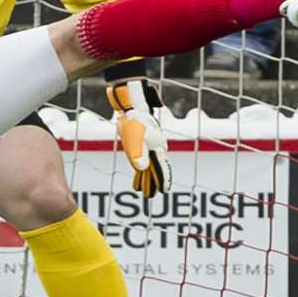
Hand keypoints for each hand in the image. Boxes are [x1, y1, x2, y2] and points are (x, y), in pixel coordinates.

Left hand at [106, 79, 171, 197]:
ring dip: (147, 175)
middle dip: (154, 181)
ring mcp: (150, 142)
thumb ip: (138, 154)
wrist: (132, 102)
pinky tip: (138, 167)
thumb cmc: (134, 119)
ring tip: (142, 187)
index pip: (162, 169)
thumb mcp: (134, 137)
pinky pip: (144, 156)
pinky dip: (142, 165)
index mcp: (157, 148)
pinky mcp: (142, 138)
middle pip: (156, 168)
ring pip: (150, 163)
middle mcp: (156, 146)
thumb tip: (142, 169)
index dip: (163, 181)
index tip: (164, 191)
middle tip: (152, 195)